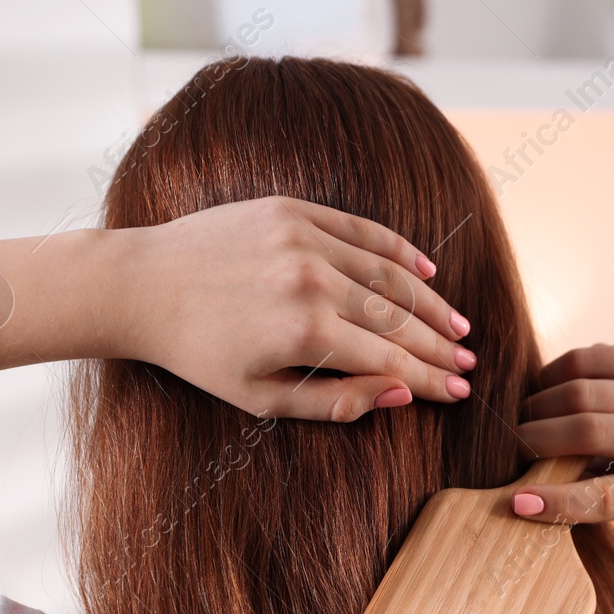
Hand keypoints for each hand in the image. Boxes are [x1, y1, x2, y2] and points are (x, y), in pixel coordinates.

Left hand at [112, 196, 475, 420]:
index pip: (390, 360)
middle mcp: (311, 281)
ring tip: (458, 326)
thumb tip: (400, 396)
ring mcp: (304, 240)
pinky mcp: (293, 210)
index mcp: (304, 334)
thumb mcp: (261, 398)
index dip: (431, 378)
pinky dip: (399, 251)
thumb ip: (335, 402)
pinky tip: (427, 271)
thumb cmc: (199, 354)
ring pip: (389, 273)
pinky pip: (363, 231)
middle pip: (398, 319)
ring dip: (430, 302)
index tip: (460, 391)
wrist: (142, 285)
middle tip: (471, 363)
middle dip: (440, 346)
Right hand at [511, 345, 613, 523]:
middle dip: (535, 439)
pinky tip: (545, 393)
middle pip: (587, 432)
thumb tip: (523, 494)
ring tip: (525, 421)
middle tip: (513, 448)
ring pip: (578, 392)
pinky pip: (581, 361)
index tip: (516, 502)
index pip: (608, 497)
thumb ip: (580, 495)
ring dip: (537, 408)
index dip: (558, 500)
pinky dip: (549, 378)